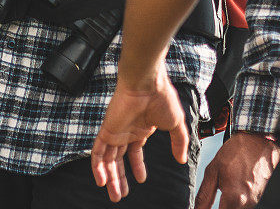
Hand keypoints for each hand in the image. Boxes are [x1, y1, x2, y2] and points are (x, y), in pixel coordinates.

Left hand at [91, 64, 188, 202]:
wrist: (147, 84)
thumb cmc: (163, 98)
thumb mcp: (176, 123)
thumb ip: (179, 142)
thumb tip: (183, 159)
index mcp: (142, 128)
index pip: (135, 152)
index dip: (137, 166)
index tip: (141, 180)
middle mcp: (127, 131)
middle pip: (119, 160)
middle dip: (119, 179)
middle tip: (120, 196)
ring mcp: (116, 131)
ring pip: (108, 160)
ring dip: (110, 178)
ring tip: (115, 195)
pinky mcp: (107, 130)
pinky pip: (97, 152)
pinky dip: (97, 167)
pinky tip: (101, 181)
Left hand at [195, 131, 279, 208]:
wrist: (259, 138)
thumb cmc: (237, 150)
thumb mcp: (213, 170)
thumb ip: (204, 196)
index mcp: (234, 198)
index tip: (208, 206)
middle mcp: (248, 203)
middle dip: (222, 206)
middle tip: (220, 193)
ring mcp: (257, 199)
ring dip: (232, 203)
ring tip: (231, 185)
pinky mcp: (262, 194)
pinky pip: (248, 203)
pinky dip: (241, 198)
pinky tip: (240, 184)